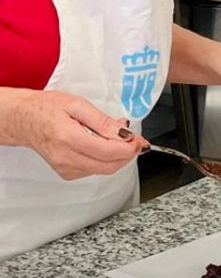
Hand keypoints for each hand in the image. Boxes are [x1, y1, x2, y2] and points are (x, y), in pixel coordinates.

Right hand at [12, 89, 144, 179]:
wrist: (24, 119)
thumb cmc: (47, 108)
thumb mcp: (78, 105)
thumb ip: (103, 121)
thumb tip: (125, 134)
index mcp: (68, 138)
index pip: (108, 152)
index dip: (129, 147)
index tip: (140, 140)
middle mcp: (66, 158)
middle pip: (109, 166)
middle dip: (127, 154)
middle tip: (135, 139)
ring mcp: (65, 168)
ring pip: (103, 170)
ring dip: (117, 156)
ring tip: (117, 136)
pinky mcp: (66, 173)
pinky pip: (94, 170)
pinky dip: (105, 159)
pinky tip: (103, 144)